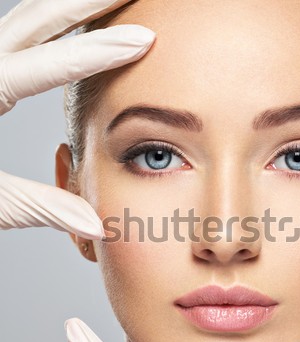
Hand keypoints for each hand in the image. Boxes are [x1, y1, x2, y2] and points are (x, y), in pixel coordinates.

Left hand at [0, 0, 155, 238]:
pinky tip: (74, 25)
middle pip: (36, 18)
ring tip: (111, 0)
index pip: (45, 64)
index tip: (142, 38)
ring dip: (71, 6)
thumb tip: (97, 224)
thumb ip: (42, 206)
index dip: (98, 51)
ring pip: (27, 18)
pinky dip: (52, 25)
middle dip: (87, 1)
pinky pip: (19, 36)